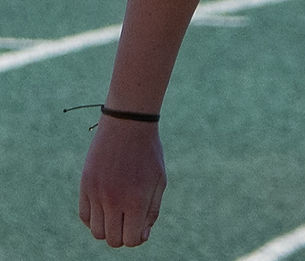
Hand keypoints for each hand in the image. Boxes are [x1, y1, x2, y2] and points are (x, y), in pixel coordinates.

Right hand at [79, 117, 165, 246]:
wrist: (127, 125)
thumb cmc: (148, 154)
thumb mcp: (160, 181)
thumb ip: (152, 211)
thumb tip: (142, 236)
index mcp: (137, 200)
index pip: (132, 239)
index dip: (138, 238)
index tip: (141, 227)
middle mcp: (115, 200)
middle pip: (113, 239)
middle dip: (123, 235)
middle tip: (130, 220)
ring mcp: (97, 194)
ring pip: (97, 232)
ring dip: (108, 228)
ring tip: (118, 212)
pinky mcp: (85, 186)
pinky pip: (84, 216)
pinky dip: (94, 218)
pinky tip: (105, 207)